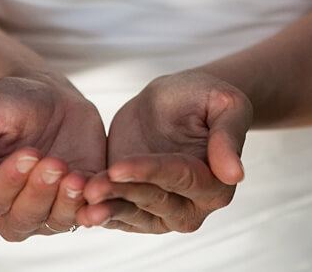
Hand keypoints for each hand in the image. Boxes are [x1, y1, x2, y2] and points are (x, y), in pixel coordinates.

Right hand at [0, 71, 105, 240]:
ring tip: (73, 175)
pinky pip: (85, 212)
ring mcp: (47, 208)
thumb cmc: (2, 104)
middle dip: (38, 192)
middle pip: (22, 218)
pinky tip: (94, 187)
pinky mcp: (79, 198)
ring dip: (65, 202)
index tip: (27, 154)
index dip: (8, 182)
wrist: (43, 91)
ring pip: (53, 220)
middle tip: (53, 163)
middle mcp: (11, 211)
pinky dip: (92, 206)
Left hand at [78, 70, 252, 232]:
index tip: (119, 167)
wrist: (175, 102)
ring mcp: (162, 212)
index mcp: (217, 182)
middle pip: (153, 200)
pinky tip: (76, 208)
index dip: (149, 172)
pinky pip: (117, 214)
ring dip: (106, 209)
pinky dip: (98, 212)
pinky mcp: (136, 208)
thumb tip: (235, 174)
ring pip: (132, 213)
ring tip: (80, 201)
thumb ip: (228, 136)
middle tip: (90, 188)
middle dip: (121, 194)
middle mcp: (192, 205)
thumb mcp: (223, 104)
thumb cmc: (203, 96)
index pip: (179, 178)